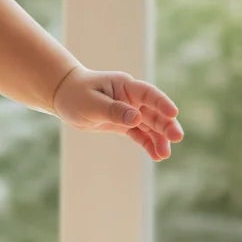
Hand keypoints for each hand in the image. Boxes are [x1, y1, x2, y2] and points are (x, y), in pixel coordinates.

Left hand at [50, 65, 183, 159]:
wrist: (64, 97)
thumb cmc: (75, 94)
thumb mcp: (91, 103)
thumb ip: (113, 110)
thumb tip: (136, 118)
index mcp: (125, 86)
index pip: (148, 94)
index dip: (162, 103)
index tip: (173, 113)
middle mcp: (132, 98)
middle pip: (154, 112)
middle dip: (166, 125)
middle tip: (177, 138)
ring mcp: (129, 111)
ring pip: (149, 125)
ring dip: (159, 139)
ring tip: (164, 155)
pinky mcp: (124, 123)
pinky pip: (140, 134)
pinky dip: (148, 143)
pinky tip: (157, 155)